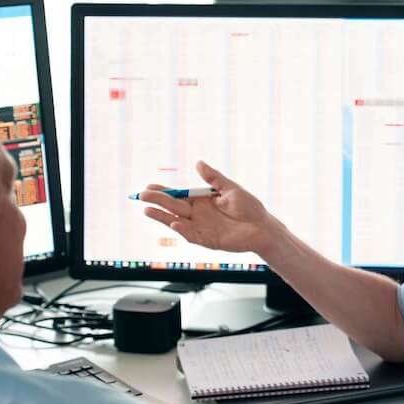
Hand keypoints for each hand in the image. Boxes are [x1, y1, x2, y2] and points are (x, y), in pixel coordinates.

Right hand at [139, 161, 280, 253]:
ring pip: (177, 221)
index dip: (164, 191)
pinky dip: (182, 229)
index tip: (149, 186)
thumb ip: (214, 178)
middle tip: (141, 195)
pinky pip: (191, 234)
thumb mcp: (231, 188)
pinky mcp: (208, 240)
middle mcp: (198, 214)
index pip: (178, 195)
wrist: (263, 227)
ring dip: (162, 217)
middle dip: (158, 201)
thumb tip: (198, 163)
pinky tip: (173, 222)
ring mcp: (202, 227)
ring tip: (147, 210)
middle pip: (173, 207)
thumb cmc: (250, 207)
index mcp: (202, 201)